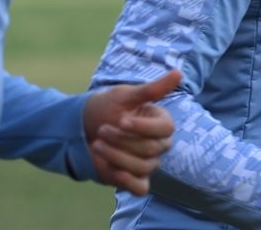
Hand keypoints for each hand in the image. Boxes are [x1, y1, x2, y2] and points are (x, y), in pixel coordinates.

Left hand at [83, 69, 180, 195]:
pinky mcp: (135, 179)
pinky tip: (110, 169)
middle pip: (151, 149)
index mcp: (160, 122)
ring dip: (116, 156)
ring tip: (96, 144)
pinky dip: (126, 181)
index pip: (165, 128)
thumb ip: (152, 89)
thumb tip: (178, 73)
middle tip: (102, 129)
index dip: (143, 126)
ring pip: (142, 166)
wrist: (82, 128)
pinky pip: (140, 188)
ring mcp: (148, 163)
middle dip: (122, 139)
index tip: (121, 120)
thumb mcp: (125, 95)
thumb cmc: (106, 107)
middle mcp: (158, 144)